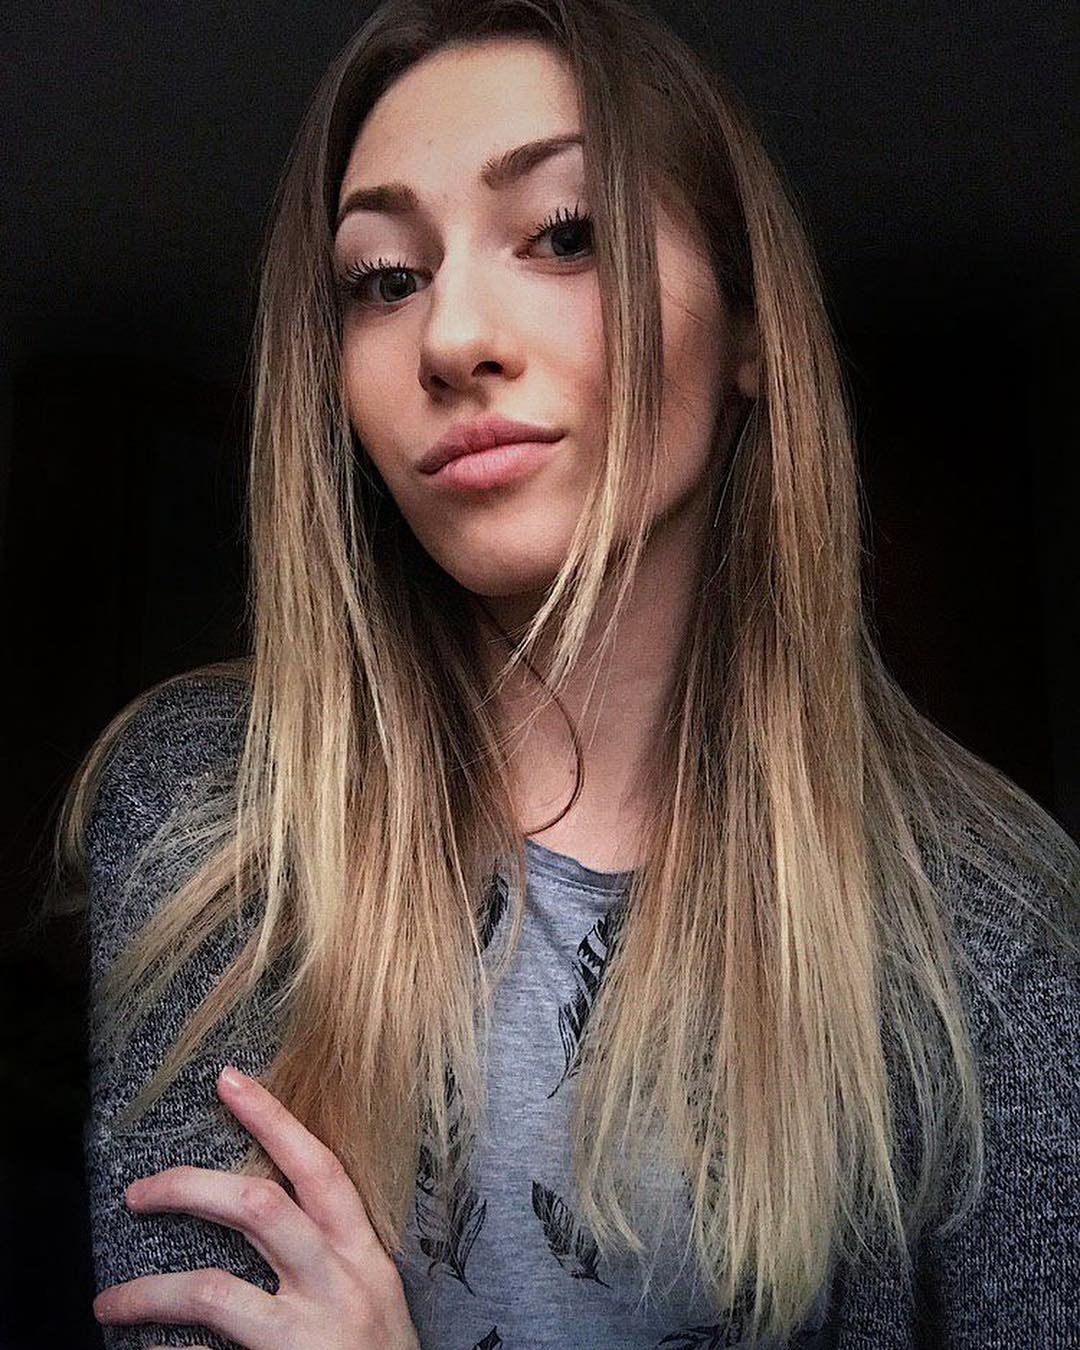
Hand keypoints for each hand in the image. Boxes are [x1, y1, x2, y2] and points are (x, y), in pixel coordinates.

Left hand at [92, 1064, 419, 1349]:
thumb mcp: (368, 1291)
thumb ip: (328, 1250)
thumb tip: (261, 1205)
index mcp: (361, 1253)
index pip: (318, 1167)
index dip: (272, 1119)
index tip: (229, 1081)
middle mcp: (338, 1283)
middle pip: (258, 1208)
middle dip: (190, 1188)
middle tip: (139, 1191)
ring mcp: (306, 1335)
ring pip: (214, 1291)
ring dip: (149, 1292)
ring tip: (107, 1304)